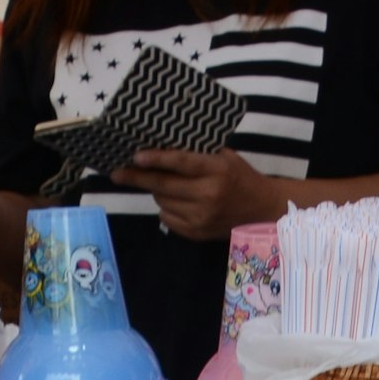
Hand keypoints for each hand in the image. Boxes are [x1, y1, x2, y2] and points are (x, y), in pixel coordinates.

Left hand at [114, 146, 285, 240]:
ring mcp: (202, 217)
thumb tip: (160, 146)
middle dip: (138, 178)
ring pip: (163, 201)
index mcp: (217, 171)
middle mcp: (208, 195)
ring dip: (158, 191)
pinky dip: (166, 207)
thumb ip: (197, 153)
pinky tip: (177, 201)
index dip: (156, 159)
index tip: (135, 157)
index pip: (181, 163)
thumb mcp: (225, 157)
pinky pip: (167, 218)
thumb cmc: (240, 177)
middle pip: (164, 185)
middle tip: (117, 173)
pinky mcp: (197, 233)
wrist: (261, 210)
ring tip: (165, 184)